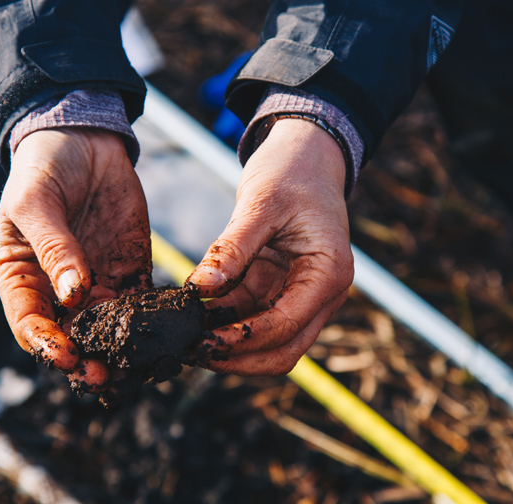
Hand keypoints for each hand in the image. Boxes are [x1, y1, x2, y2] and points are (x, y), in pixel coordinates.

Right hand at [0, 128, 151, 388]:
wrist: (83, 139)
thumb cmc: (44, 168)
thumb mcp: (37, 203)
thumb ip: (55, 247)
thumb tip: (73, 294)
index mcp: (23, 278)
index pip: (30, 324)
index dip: (46, 345)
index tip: (67, 356)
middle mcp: (59, 291)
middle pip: (72, 337)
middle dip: (88, 361)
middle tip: (106, 378)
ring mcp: (97, 282)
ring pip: (111, 330)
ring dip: (124, 351)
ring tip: (142, 366)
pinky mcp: (131, 270)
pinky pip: (144, 304)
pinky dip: (156, 322)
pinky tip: (170, 333)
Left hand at [188, 118, 353, 374]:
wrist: (306, 155)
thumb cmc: (292, 172)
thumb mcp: (260, 203)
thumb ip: (232, 247)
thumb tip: (201, 287)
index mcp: (329, 273)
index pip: (287, 325)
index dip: (244, 339)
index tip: (202, 341)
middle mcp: (321, 293)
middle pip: (282, 349)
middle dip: (238, 356)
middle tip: (191, 351)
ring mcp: (301, 294)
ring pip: (265, 339)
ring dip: (228, 341)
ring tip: (184, 335)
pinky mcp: (279, 288)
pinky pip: (251, 315)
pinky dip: (224, 320)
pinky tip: (192, 315)